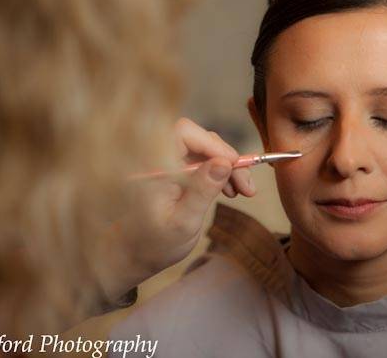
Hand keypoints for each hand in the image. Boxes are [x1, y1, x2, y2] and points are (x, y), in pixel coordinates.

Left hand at [96, 118, 255, 301]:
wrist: (139, 253)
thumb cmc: (156, 243)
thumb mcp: (184, 222)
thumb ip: (202, 191)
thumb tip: (224, 163)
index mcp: (154, 167)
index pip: (183, 133)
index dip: (211, 144)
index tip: (234, 165)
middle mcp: (161, 159)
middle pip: (200, 139)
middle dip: (227, 158)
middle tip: (247, 186)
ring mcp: (171, 163)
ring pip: (207, 150)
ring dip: (229, 167)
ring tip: (244, 191)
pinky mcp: (180, 170)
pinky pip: (206, 161)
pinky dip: (222, 172)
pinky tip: (231, 190)